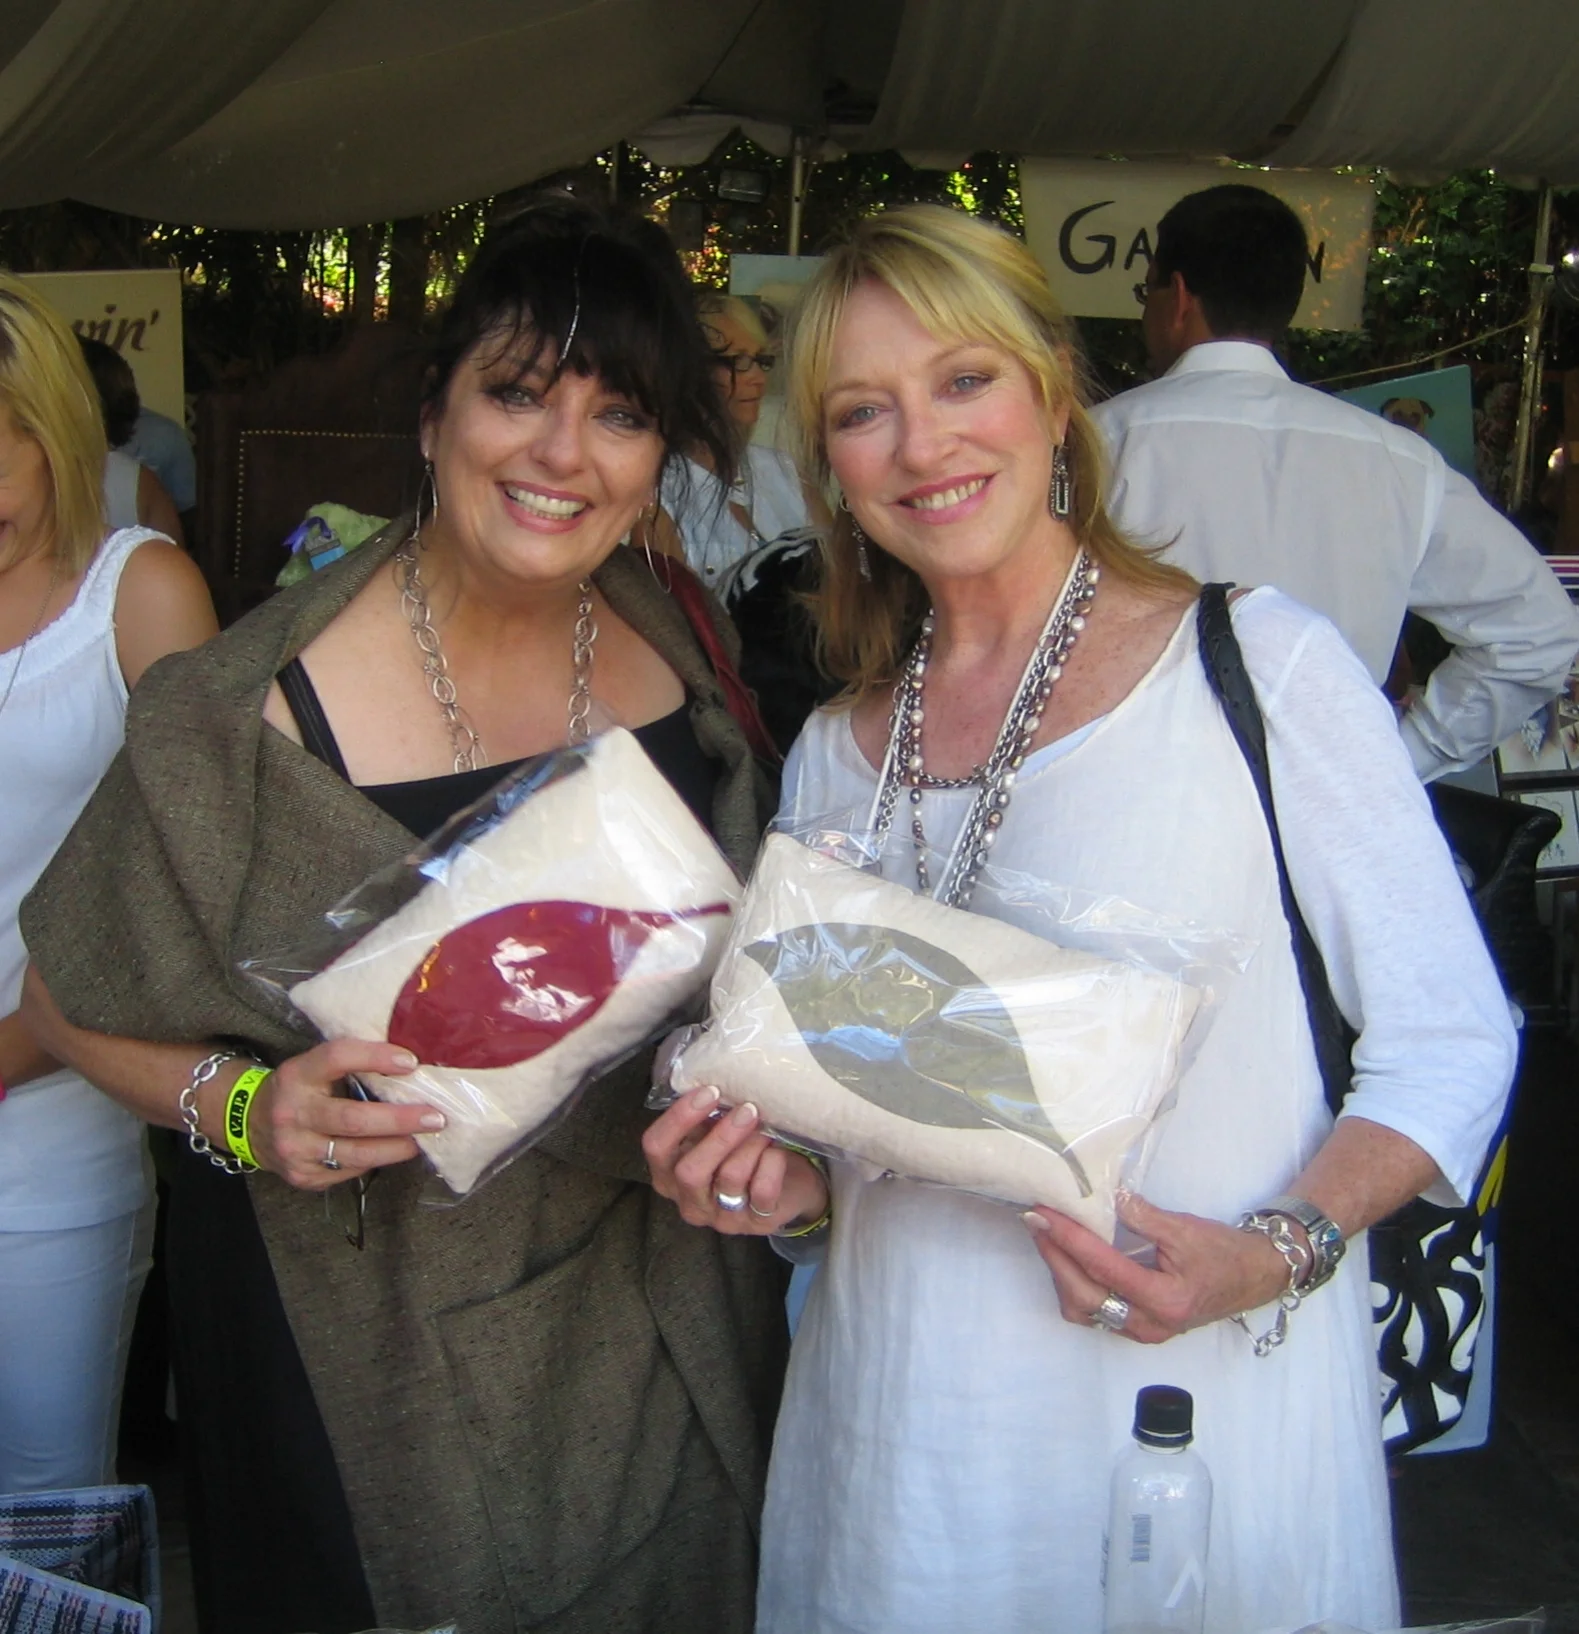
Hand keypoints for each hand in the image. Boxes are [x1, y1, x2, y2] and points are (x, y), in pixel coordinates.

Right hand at [206, 1040, 445, 1191]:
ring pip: (355, 1153)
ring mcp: (295, 1149)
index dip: (375, 1057)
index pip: (337, 1058)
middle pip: (353, 1119)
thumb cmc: (301, 1090)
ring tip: (423, 1139)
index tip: (411, 1061)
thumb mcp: (313, 1068)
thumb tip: (410, 1065)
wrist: (249, 1125)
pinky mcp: (303, 1176)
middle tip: (435, 1117)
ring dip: (396, 1147)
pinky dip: (376, 1160)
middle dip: (399, 1119)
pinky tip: (395, 1151)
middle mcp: (293, 1113)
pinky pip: (349, 1171)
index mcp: (297, 1075)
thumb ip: (350, 1066)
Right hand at [642, 1085, 829, 1236]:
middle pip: (689, 1171)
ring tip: (766, 1127)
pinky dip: (772, 1163)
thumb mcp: (714, 1135)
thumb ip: (704, 1119)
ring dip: (752, 1144)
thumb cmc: (741, 1152)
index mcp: (668, 1175)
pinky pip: (763, 1190)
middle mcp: (689, 1201)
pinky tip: (776, 1151)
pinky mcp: (756, 1223)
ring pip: (730, 1177)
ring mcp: (722, 1218)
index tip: (710, 1091)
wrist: (787, 1186)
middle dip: (720, 1135)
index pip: (656, 1147)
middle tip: (747, 1109)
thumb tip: (712, 1084)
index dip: (679, 1117)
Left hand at [1022, 1191, 1290, 1343]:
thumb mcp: (1185, 1228)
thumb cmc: (1224, 1253)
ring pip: (1085, 1310)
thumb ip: (1141, 1215)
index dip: (1069, 1239)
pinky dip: (1077, 1285)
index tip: (1044, 1215)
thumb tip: (1105, 1194)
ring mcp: (1143, 1330)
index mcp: (1164, 1300)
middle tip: (1036, 1222)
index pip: (1103, 1268)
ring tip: (1049, 1236)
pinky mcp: (1139, 1326)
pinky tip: (1069, 1258)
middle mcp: (1149, 1324)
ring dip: (1062, 1274)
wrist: (1254, 1277)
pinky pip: (1096, 1312)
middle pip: (1084, 1297)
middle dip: (1055, 1258)